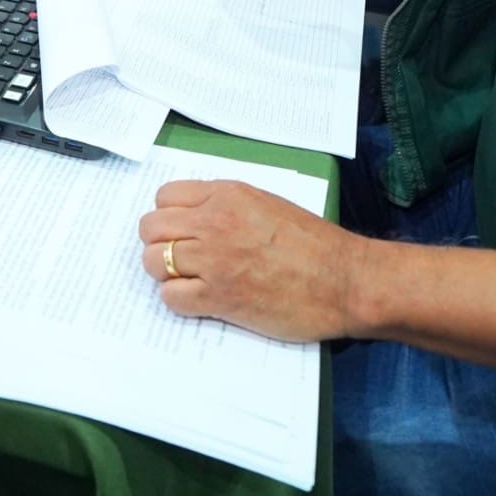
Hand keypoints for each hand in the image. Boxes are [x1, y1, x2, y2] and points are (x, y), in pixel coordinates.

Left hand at [139, 179, 357, 342]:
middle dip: (158, 243)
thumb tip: (195, 217)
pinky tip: (199, 300)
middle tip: (180, 258)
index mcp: (226, 195)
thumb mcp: (266, 204)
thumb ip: (227, 205)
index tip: (180, 230)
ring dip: (164, 272)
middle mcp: (214, 222)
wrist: (344, 281)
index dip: (168, 216)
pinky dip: (178, 300)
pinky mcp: (218, 297)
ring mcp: (213, 260)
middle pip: (151, 227)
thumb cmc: (314, 244)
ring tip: (188, 280)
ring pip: (152, 261)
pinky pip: (170, 297)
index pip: (165, 197)